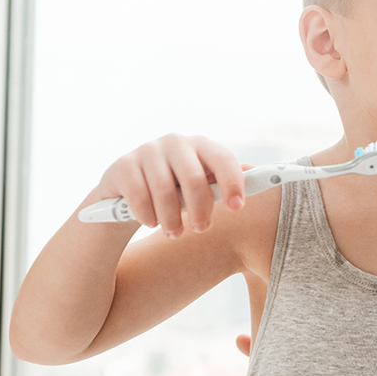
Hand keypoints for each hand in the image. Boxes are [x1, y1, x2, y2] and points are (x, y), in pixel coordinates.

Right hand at [97, 134, 245, 236]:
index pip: (222, 158)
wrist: (125, 190)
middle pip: (194, 179)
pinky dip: (148, 217)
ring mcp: (147, 152)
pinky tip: (151, 223)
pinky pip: (139, 198)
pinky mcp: (122, 167)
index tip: (238, 207)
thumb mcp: (200, 181)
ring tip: (175, 233)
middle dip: (201, 210)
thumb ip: (223, 178)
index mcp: (199, 144)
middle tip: (202, 229)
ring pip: (165, 193)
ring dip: (172, 220)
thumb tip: (254, 172)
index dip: (233, 182)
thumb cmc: (174, 187)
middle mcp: (175, 143)